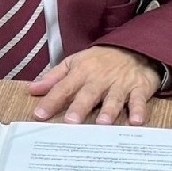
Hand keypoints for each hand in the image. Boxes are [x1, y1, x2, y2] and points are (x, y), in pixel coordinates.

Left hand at [28, 44, 161, 125]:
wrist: (133, 46)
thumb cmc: (100, 59)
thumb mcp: (75, 62)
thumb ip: (54, 77)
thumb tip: (33, 89)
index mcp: (82, 72)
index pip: (63, 87)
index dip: (51, 101)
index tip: (39, 115)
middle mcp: (100, 79)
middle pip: (88, 94)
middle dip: (79, 108)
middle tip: (71, 123)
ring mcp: (120, 83)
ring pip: (114, 98)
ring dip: (109, 111)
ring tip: (102, 124)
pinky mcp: (139, 87)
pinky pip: (139, 100)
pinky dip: (139, 110)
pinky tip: (136, 122)